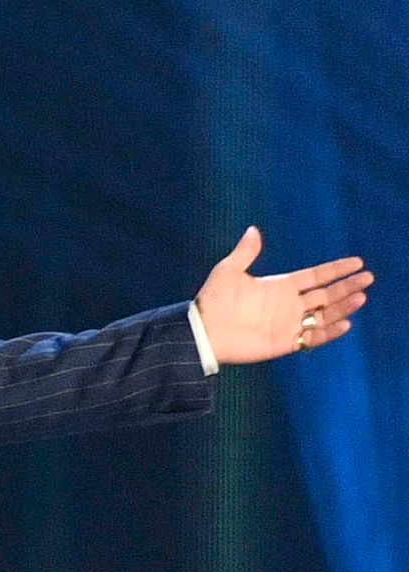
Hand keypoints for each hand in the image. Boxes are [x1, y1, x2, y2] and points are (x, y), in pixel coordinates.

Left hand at [192, 227, 370, 365]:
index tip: (357, 262)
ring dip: (343, 307)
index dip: (336, 270)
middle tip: (368, 278)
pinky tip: (344, 324)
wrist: (202, 331)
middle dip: (347, 286)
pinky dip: (329, 332)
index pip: (316, 276)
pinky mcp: (285, 342)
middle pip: (326, 294)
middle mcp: (289, 304)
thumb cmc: (212, 300)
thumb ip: (245, 252)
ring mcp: (289, 323)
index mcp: (280, 286)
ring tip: (361, 298)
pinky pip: (312, 338)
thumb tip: (253, 230)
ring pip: (324, 315)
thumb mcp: (228, 271)